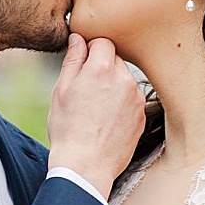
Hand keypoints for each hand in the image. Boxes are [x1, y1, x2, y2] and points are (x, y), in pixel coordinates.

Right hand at [47, 33, 144, 198]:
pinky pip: (131, 99)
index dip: (90, 50)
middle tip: (85, 90)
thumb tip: (78, 39)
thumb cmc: (68, 129)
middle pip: (115, 59)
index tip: (82, 63)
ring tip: (95, 109)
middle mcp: (124, 79)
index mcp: (101, 68)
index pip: (103, 41)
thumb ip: (73, 60)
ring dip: (112, 86)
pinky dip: (121, 103)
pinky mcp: (142, 115)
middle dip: (102, 68)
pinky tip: (106, 120)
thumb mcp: (61, 90)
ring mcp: (136, 98)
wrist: (86, 166)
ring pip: (124, 80)